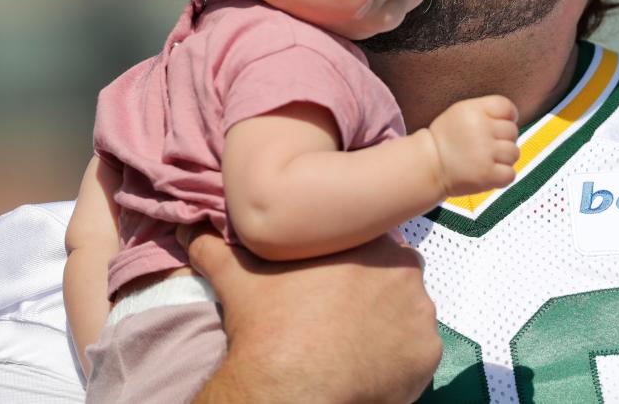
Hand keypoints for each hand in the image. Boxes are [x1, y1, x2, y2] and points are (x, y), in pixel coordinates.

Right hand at [180, 226, 439, 403]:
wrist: (290, 392)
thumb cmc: (269, 328)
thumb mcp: (239, 278)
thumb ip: (217, 247)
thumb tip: (190, 230)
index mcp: (367, 241)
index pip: (369, 242)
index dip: (349, 264)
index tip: (330, 285)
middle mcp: (406, 270)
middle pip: (394, 275)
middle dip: (373, 291)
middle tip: (338, 316)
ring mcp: (422, 314)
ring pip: (408, 312)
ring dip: (388, 323)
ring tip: (352, 342)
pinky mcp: (428, 355)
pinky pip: (418, 352)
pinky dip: (399, 358)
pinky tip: (368, 365)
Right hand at [425, 95, 519, 196]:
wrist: (428, 165)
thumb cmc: (447, 138)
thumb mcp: (461, 112)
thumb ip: (486, 111)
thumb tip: (514, 119)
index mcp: (474, 110)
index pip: (507, 107)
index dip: (508, 117)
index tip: (497, 127)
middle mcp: (481, 129)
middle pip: (512, 131)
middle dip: (503, 140)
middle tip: (485, 147)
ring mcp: (484, 153)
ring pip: (514, 153)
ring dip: (503, 159)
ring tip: (485, 160)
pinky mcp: (486, 174)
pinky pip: (510, 174)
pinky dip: (502, 176)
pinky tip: (488, 172)